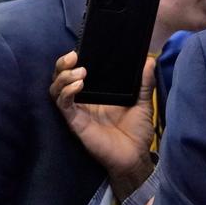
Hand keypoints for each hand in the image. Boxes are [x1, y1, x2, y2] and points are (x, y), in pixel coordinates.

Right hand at [50, 51, 155, 200]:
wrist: (135, 157)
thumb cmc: (137, 131)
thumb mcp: (143, 103)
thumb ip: (144, 83)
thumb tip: (149, 61)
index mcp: (96, 93)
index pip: (77, 71)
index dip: (74, 59)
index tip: (82, 48)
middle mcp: (83, 100)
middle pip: (61, 77)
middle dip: (63, 64)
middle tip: (75, 55)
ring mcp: (77, 110)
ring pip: (56, 89)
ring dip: (63, 77)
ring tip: (80, 72)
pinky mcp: (75, 122)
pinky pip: (63, 105)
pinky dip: (66, 93)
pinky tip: (78, 86)